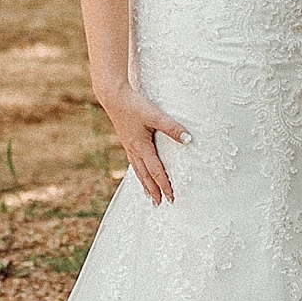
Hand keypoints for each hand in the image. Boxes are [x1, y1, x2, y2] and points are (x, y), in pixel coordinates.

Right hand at [97, 85, 190, 203]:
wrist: (113, 96)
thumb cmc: (135, 104)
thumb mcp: (155, 115)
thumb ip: (172, 128)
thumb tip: (189, 139)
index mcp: (141, 147)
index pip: (156, 171)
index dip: (164, 185)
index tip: (171, 198)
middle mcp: (134, 149)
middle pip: (145, 175)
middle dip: (153, 190)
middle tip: (159, 204)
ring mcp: (128, 146)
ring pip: (138, 170)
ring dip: (145, 184)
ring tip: (149, 195)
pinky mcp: (126, 140)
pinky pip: (133, 161)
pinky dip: (138, 171)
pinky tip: (140, 171)